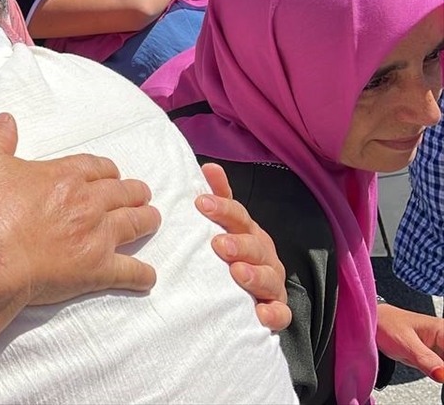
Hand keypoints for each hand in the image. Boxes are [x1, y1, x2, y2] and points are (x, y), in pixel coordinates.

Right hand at [0, 113, 160, 305]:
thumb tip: (6, 119)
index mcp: (65, 175)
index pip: (96, 167)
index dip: (105, 170)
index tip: (110, 174)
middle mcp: (88, 202)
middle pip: (122, 192)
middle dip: (134, 192)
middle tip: (140, 194)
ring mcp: (96, 236)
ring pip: (134, 223)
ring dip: (146, 219)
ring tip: (152, 218)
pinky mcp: (97, 269)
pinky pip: (130, 271)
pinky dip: (142, 274)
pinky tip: (148, 276)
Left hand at [195, 163, 291, 331]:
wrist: (246, 298)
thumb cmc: (231, 255)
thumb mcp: (223, 227)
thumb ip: (218, 199)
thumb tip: (209, 167)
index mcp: (248, 233)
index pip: (238, 216)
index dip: (223, 208)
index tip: (201, 202)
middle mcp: (264, 255)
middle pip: (256, 245)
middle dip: (239, 244)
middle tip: (219, 244)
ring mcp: (272, 283)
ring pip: (270, 277)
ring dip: (255, 275)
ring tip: (237, 273)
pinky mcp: (275, 309)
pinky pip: (280, 313)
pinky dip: (273, 314)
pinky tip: (261, 314)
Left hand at [376, 304, 443, 381]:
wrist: (374, 324)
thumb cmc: (386, 325)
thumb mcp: (405, 343)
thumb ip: (425, 360)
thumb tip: (443, 375)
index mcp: (443, 330)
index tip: (441, 374)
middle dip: (442, 369)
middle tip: (435, 373)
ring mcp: (440, 347)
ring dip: (441, 371)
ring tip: (427, 368)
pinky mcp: (434, 355)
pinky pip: (442, 368)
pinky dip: (439, 373)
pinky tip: (434, 374)